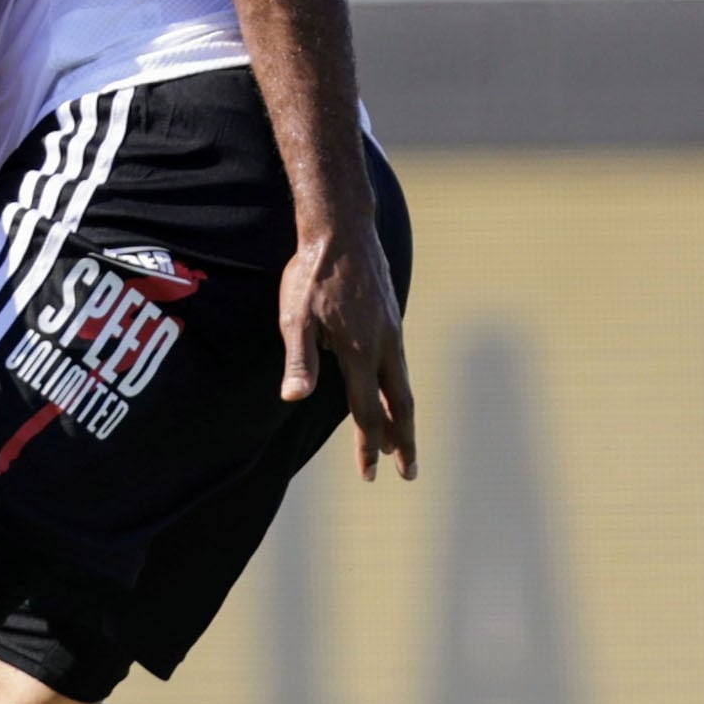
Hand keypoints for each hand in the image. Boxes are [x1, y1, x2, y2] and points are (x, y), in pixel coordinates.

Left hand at [282, 223, 416, 481]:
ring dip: (403, 416)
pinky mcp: (392, 317)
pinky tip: (391, 391)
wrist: (343, 229)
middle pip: (400, 404)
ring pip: (402, 383)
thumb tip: (294, 398)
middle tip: (409, 473)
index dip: (368, 446)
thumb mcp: (295, 316)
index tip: (370, 475)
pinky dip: (398, 388)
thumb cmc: (312, 273)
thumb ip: (299, 359)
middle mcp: (385, 345)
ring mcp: (393, 330)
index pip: (367, 411)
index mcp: (360, 351)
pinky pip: (399, 363)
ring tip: (402, 441)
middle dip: (403, 441)